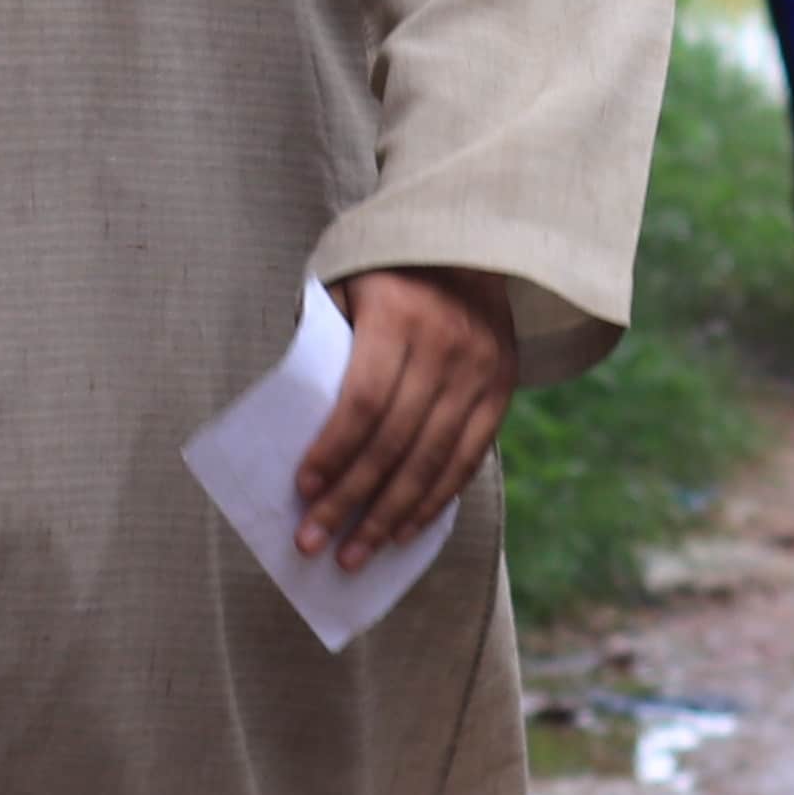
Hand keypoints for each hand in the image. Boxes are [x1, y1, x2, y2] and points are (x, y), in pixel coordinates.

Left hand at [295, 268, 517, 569]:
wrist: (472, 240)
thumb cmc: (386, 266)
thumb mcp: (345, 281)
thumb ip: (322, 337)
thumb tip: (292, 415)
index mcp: (399, 315)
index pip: (364, 399)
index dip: (334, 450)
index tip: (303, 489)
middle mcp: (446, 346)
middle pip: (394, 440)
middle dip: (351, 499)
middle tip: (314, 542)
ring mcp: (480, 371)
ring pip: (432, 460)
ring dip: (390, 515)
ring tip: (355, 554)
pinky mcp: (502, 390)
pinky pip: (467, 458)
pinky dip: (434, 499)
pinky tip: (402, 530)